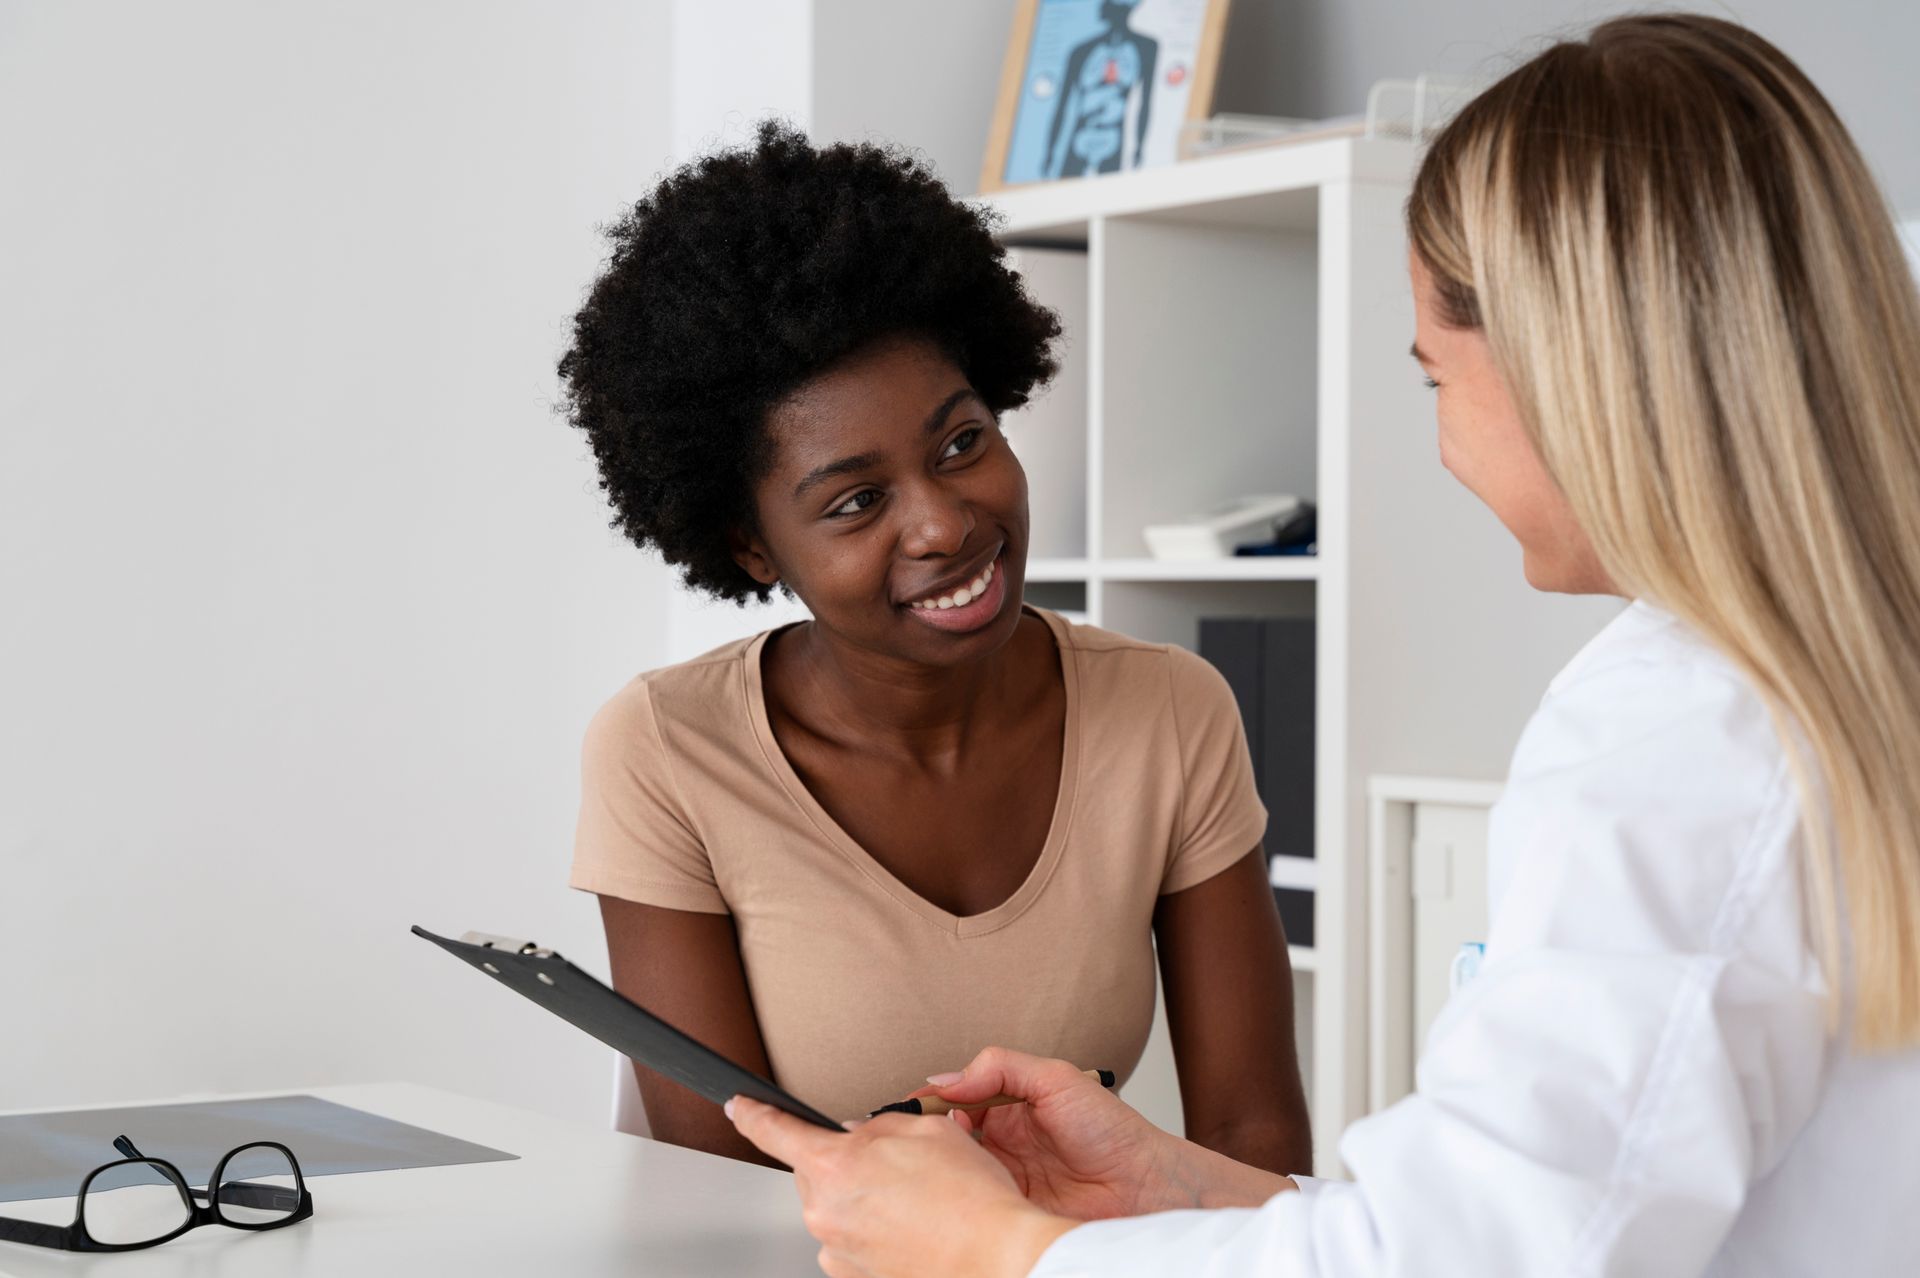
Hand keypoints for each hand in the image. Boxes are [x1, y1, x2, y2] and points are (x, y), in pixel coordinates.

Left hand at [728, 1097, 1075, 1277]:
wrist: (997, 1257)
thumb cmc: (970, 1200)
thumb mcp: (926, 1128)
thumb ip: (879, 1125)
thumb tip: (863, 1134)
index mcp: (834, 1166)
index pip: (775, 1131)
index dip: (752, 1114)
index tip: (739, 1106)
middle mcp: (825, 1212)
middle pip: (816, 1172)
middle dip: (847, 1160)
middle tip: (896, 1163)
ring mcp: (839, 1250)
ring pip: (838, 1207)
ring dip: (865, 1198)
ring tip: (916, 1201)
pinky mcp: (856, 1277)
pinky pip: (854, 1239)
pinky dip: (876, 1230)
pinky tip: (913, 1226)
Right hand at [915, 1047, 1197, 1219]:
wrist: (1146, 1186)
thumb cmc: (1112, 1131)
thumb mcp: (1056, 1078)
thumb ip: (1000, 1067)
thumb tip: (947, 1079)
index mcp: (1007, 1109)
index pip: (952, 1103)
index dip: (927, 1105)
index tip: (903, 1110)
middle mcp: (1000, 1145)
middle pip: (944, 1140)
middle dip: (920, 1139)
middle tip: (902, 1140)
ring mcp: (1002, 1180)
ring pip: (952, 1173)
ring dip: (933, 1169)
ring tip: (918, 1164)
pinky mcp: (1008, 1213)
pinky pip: (972, 1205)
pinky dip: (953, 1200)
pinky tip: (943, 1194)